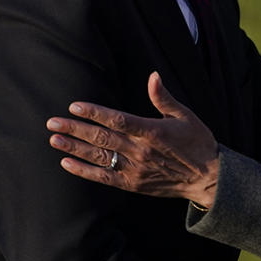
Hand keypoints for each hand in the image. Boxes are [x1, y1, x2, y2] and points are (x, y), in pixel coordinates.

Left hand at [47, 72, 219, 207]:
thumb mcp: (185, 116)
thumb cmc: (197, 142)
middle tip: (52, 122)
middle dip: (75, 128)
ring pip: (99, 157)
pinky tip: (67, 163)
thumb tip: (153, 75)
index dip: (94, 113)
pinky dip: (84, 171)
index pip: (117, 120)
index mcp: (152, 131)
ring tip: (54, 139)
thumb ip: (164, 98)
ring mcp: (135, 169)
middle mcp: (140, 151)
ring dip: (74, 148)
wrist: (207, 178)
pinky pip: (104, 177)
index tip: (74, 106)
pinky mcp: (133, 184)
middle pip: (101, 138)